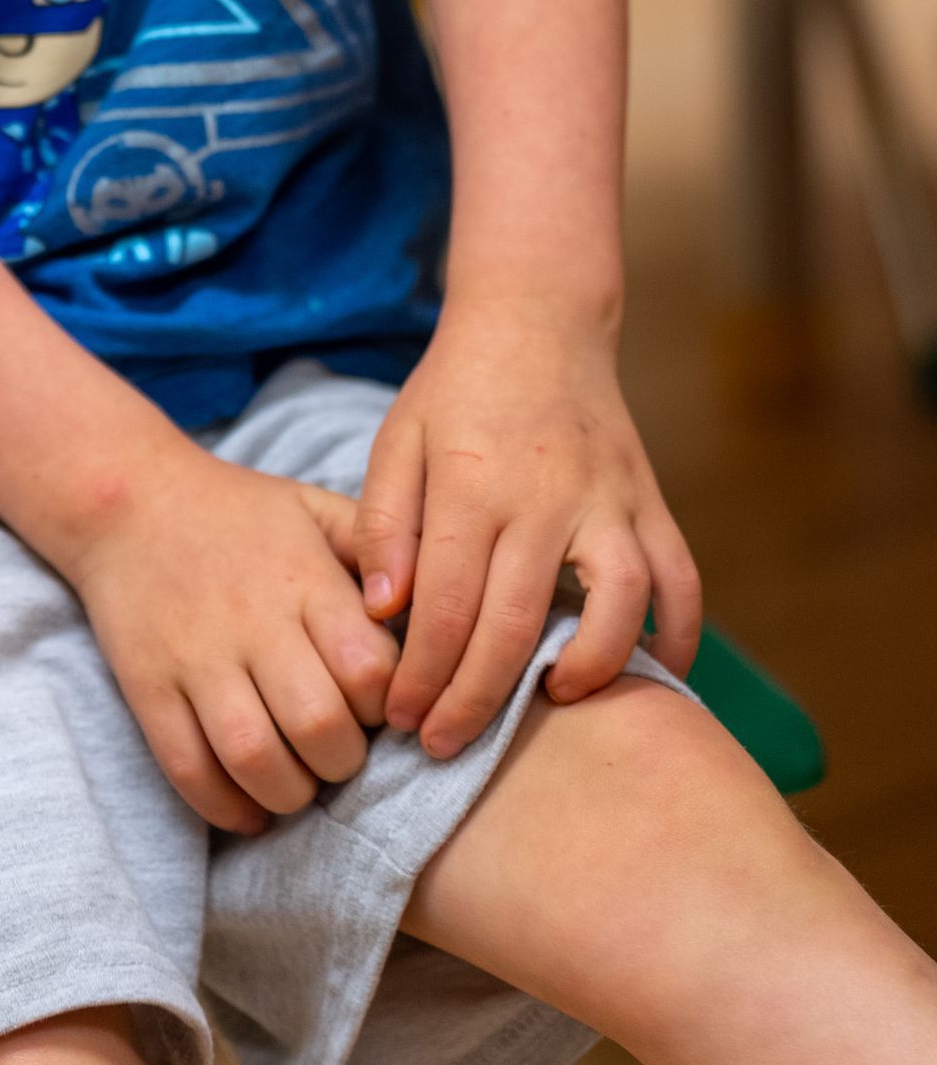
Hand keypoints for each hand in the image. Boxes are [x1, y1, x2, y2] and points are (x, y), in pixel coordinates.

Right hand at [68, 445, 399, 834]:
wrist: (126, 500)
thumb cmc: (239, 512)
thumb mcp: (314, 507)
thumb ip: (378, 549)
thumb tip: (434, 606)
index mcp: (302, 579)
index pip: (369, 670)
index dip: (390, 706)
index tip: (381, 707)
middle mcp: (251, 621)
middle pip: (319, 725)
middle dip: (344, 761)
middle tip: (341, 752)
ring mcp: (195, 658)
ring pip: (254, 757)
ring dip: (289, 793)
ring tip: (299, 782)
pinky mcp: (148, 688)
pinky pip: (187, 768)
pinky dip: (225, 806)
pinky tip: (250, 808)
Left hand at [354, 304, 702, 760]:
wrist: (538, 317)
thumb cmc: (455, 388)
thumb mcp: (397, 438)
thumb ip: (384, 524)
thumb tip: (382, 611)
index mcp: (472, 482)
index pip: (444, 605)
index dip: (420, 675)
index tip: (399, 718)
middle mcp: (545, 496)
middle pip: (515, 624)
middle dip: (475, 700)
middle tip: (443, 748)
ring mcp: (608, 500)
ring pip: (615, 605)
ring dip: (586, 670)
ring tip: (547, 704)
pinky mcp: (651, 501)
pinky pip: (682, 579)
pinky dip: (678, 634)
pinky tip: (651, 675)